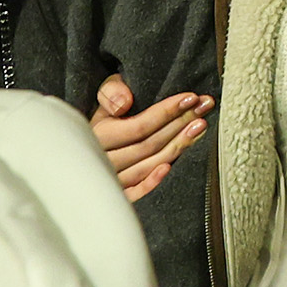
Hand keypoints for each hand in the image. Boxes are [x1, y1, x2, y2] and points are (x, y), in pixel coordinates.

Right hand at [91, 73, 209, 202]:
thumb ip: (111, 92)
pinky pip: (133, 193)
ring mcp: (109, 178)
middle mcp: (102, 159)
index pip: (140, 126)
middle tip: (204, 109)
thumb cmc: (101, 117)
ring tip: (200, 128)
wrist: (81, 146)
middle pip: (149, 145)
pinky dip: (150, 182)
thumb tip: (124, 103)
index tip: (191, 98)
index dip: (167, 112)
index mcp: (98, 134)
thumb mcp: (103, 98)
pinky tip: (169, 168)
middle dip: (180, 124)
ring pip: (146, 166)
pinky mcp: (115, 194)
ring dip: (177, 147)